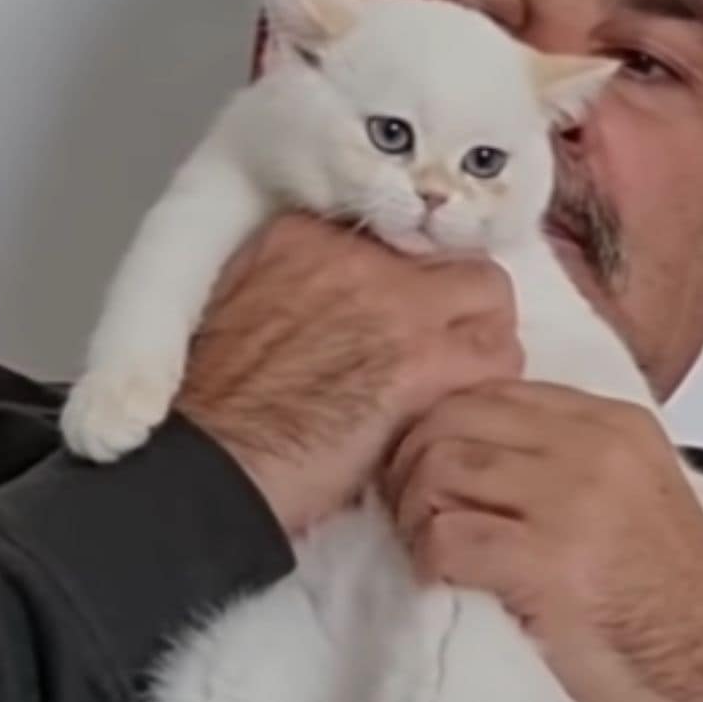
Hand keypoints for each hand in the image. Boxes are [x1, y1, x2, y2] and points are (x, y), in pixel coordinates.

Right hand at [178, 215, 520, 534]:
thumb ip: (300, 288)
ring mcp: (396, 302)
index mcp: (305, 236)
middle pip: (450, 254)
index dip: (412, 282)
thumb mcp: (242, 307)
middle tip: (449, 348)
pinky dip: (489, 384)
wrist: (204, 465)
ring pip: (489, 294)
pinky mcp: (425, 361)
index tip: (407, 318)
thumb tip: (344, 307)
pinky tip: (461, 411)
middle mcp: (356, 254)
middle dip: (459, 301)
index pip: (399, 236)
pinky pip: (498, 357)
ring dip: (484, 338)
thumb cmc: (213, 409)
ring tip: (462, 381)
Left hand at [382, 383, 702, 701]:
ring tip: (426, 547)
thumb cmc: (669, 611)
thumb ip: (579, 458)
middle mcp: (599, 448)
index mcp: (621, 425)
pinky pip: (446, 535)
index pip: (496, 388)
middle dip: (413, 462)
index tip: (433, 470)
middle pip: (457, 417)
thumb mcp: (644, 498)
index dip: (445, 425)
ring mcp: (574, 502)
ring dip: (415, 511)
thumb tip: (486, 443)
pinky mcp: (548, 565)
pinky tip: (443, 581)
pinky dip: (427, 559)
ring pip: (441, 466)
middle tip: (410, 511)